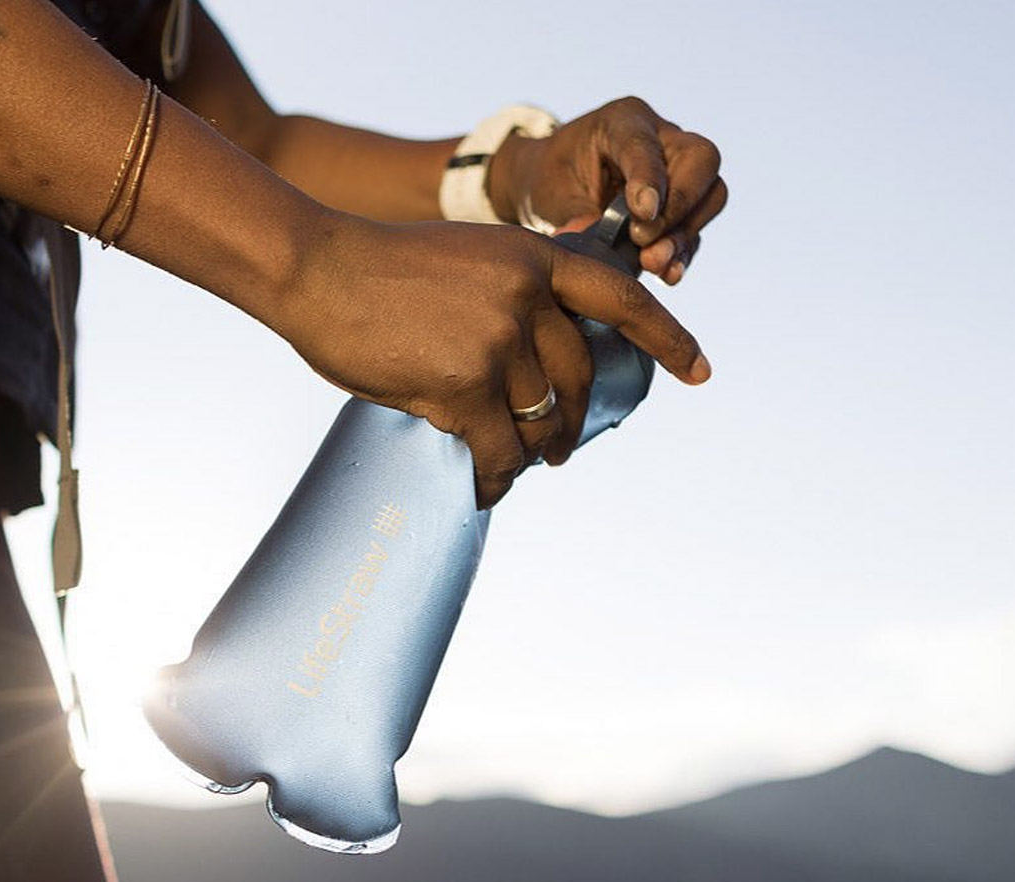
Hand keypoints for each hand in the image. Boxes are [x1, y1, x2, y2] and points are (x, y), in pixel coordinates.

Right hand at [274, 213, 709, 507]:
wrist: (315, 268)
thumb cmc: (379, 269)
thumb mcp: (467, 258)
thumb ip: (512, 296)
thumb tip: (540, 368)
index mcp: (534, 258)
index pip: (622, 298)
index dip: (667, 337)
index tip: (699, 373)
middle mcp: (528, 296)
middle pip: (579, 379)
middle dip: (572, 424)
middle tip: (559, 450)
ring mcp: (498, 339)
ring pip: (537, 421)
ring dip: (526, 452)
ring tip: (510, 464)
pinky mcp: (463, 384)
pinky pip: (497, 450)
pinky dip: (493, 478)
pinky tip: (483, 490)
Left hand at [488, 97, 726, 284]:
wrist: (557, 184)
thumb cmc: (555, 179)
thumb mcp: (552, 193)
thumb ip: (574, 215)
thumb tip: (592, 243)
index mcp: (623, 122)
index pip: (646, 145)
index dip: (650, 179)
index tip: (644, 214)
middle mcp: (662, 138)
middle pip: (701, 160)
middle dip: (680, 205)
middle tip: (645, 241)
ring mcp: (679, 171)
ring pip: (710, 194)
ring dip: (684, 234)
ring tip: (654, 263)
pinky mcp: (682, 207)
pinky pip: (696, 228)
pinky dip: (683, 252)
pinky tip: (668, 274)